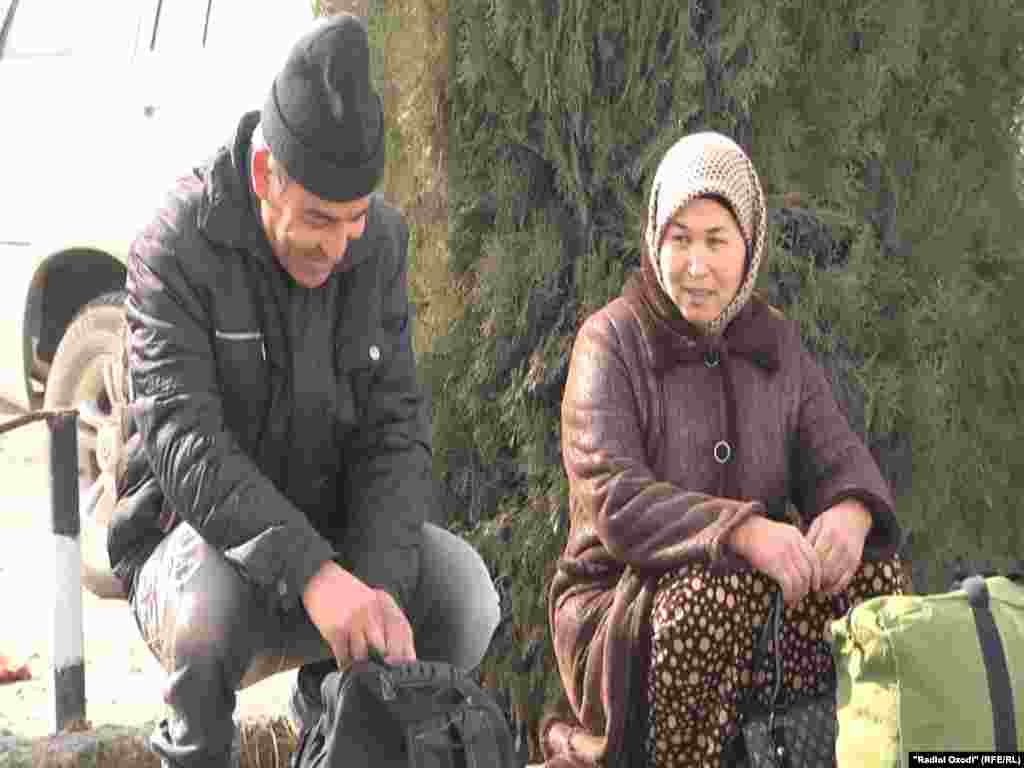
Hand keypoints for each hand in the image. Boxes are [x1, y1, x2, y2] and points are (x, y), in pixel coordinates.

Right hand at [301, 560, 416, 667]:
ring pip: (362, 655)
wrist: (318, 578)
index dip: (399, 652)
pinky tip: (343, 665)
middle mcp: (369, 614)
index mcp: (380, 605)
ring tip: (356, 666)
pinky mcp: (335, 631)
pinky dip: (343, 663)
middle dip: (379, 660)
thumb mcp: (368, 598)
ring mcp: (353, 623)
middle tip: (375, 669)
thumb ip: (378, 617)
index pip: (398, 633)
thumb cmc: (343, 590)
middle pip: (382, 648)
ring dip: (358, 663)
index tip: (395, 663)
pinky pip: (343, 656)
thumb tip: (386, 642)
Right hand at [727, 515, 822, 606]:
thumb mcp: (778, 532)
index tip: (815, 585)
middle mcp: (793, 544)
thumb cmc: (755, 533)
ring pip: (800, 580)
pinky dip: (790, 594)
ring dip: (798, 593)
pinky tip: (785, 598)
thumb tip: (799, 565)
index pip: (814, 558)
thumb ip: (791, 544)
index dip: (817, 575)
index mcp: (796, 535)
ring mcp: (784, 554)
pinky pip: (789, 584)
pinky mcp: (774, 564)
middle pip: (809, 571)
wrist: (739, 529)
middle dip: (807, 586)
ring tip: (793, 599)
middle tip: (802, 594)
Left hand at [805, 500, 872, 595]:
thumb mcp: (818, 523)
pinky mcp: (856, 562)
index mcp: (829, 534)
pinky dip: (835, 587)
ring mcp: (850, 555)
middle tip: (803, 583)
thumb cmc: (833, 519)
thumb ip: (808, 539)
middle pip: (824, 569)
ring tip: (812, 587)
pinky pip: (846, 579)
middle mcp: (841, 546)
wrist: (856, 516)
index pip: (815, 557)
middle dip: (813, 578)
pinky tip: (826, 589)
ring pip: (834, 576)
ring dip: (823, 585)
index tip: (797, 573)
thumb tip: (797, 556)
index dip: (806, 567)